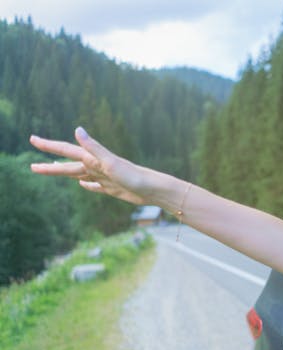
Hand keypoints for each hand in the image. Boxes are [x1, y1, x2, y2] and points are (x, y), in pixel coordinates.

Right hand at [29, 127, 149, 205]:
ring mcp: (104, 178)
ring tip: (51, 170)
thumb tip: (77, 129)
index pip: (66, 151)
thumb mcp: (111, 162)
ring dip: (64, 173)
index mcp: (94, 159)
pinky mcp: (113, 188)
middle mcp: (97, 167)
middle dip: (50, 165)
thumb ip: (94, 148)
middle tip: (31, 167)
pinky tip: (82, 185)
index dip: (49, 146)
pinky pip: (95, 186)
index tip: (32, 139)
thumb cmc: (135, 176)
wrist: (155, 190)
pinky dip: (87, 185)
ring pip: (78, 174)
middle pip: (68, 166)